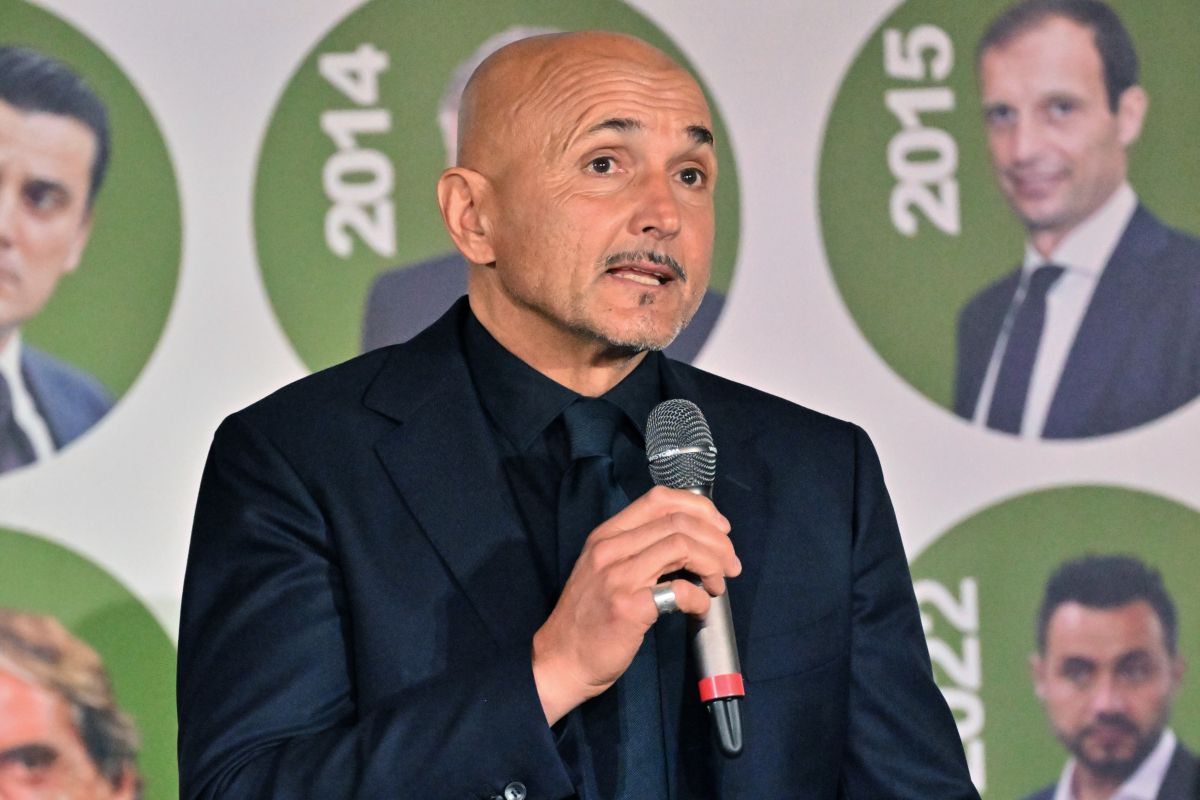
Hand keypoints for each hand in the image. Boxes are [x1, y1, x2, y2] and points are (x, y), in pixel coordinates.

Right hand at [531, 486, 740, 724]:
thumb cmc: (588, 617)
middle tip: (731, 563)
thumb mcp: (604, 570)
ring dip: (713, 564)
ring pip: (682, 546)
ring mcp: (618, 577)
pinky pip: (678, 590)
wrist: (560, 660)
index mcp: (606, 535)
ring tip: (719, 584)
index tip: (720, 529)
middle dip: (717, 540)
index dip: (699, 508)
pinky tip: (700, 608)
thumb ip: (638, 550)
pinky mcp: (628, 608)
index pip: (659, 498)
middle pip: (678, 521)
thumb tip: (691, 542)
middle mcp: (610, 548)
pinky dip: (699, 597)